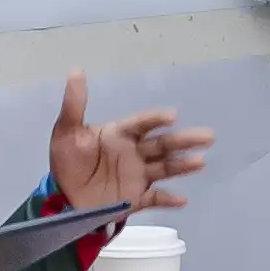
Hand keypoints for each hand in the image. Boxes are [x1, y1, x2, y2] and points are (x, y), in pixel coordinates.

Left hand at [45, 75, 212, 213]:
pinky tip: (182, 199)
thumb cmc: (67, 162)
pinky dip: (168, 200)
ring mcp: (137, 176)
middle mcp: (134, 153)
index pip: (142, 124)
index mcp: (120, 135)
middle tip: (208, 136)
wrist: (62, 198)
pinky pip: (155, 199)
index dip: (156, 119)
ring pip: (164, 168)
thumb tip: (75, 70)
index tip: (172, 116)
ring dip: (182, 165)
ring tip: (200, 162)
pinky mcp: (135, 199)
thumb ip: (74, 105)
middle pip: (162, 145)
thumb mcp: (66, 132)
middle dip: (184, 140)